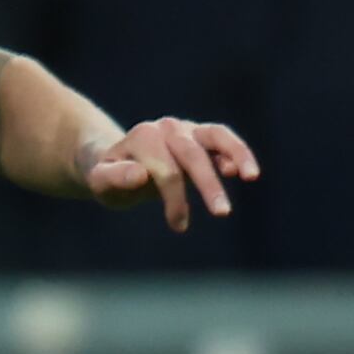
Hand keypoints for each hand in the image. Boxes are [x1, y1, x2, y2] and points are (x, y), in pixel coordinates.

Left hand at [79, 115, 259, 232]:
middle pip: (191, 155)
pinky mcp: (201, 135)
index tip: (178, 225)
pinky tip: (245, 172)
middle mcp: (165, 128)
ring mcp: (185, 129)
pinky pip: (223, 139)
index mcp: (141, 138)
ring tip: (252, 176)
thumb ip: (115, 178)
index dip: (175, 199)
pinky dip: (236, 152)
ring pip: (216, 136)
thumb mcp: (101, 183)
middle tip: (223, 213)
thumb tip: (141, 174)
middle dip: (208, 185)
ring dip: (236, 155)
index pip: (165, 170)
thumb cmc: (109, 178)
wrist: (115, 163)